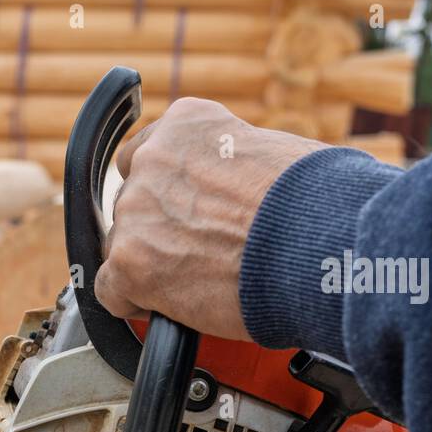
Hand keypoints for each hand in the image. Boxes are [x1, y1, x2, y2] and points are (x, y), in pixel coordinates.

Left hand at [95, 98, 325, 339]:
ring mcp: (136, 210)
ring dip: (152, 265)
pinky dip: (135, 303)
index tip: (184, 213)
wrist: (319, 243)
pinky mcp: (130, 261)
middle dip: (161, 230)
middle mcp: (152, 160)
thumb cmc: (316, 206)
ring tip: (201, 280)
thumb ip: (229, 167)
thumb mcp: (272, 154)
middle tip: (202, 253)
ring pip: (122, 247)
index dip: (168, 193)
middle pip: (134, 205)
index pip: (148, 157)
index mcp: (186, 125)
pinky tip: (169, 306)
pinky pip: (111, 290)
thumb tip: (231, 193)